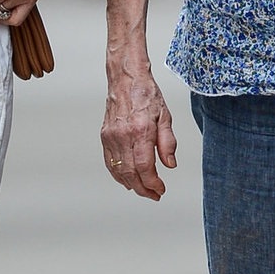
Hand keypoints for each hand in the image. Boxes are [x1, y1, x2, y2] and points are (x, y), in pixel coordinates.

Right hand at [101, 60, 176, 199]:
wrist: (126, 79)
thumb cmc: (146, 94)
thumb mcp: (165, 116)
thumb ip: (168, 142)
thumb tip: (170, 164)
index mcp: (140, 131)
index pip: (145, 167)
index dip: (153, 183)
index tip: (161, 189)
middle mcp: (123, 136)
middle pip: (131, 173)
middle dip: (144, 189)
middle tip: (154, 194)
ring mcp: (111, 137)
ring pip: (118, 171)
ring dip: (131, 184)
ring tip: (143, 189)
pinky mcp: (105, 136)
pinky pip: (109, 162)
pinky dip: (118, 175)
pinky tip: (127, 179)